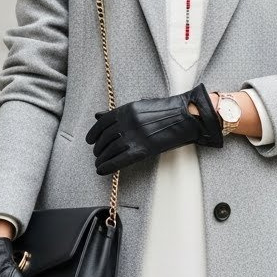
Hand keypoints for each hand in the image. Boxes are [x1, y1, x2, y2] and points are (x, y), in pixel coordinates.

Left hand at [85, 82, 222, 174]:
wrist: (186, 116)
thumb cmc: (165, 111)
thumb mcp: (140, 106)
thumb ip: (119, 112)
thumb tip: (97, 116)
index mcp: (127, 110)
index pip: (102, 123)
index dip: (93, 133)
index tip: (90, 140)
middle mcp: (128, 122)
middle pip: (105, 138)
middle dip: (98, 148)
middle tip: (97, 154)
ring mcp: (135, 136)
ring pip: (111, 150)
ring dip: (102, 158)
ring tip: (99, 163)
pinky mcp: (143, 149)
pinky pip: (120, 160)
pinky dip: (108, 166)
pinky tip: (101, 170)